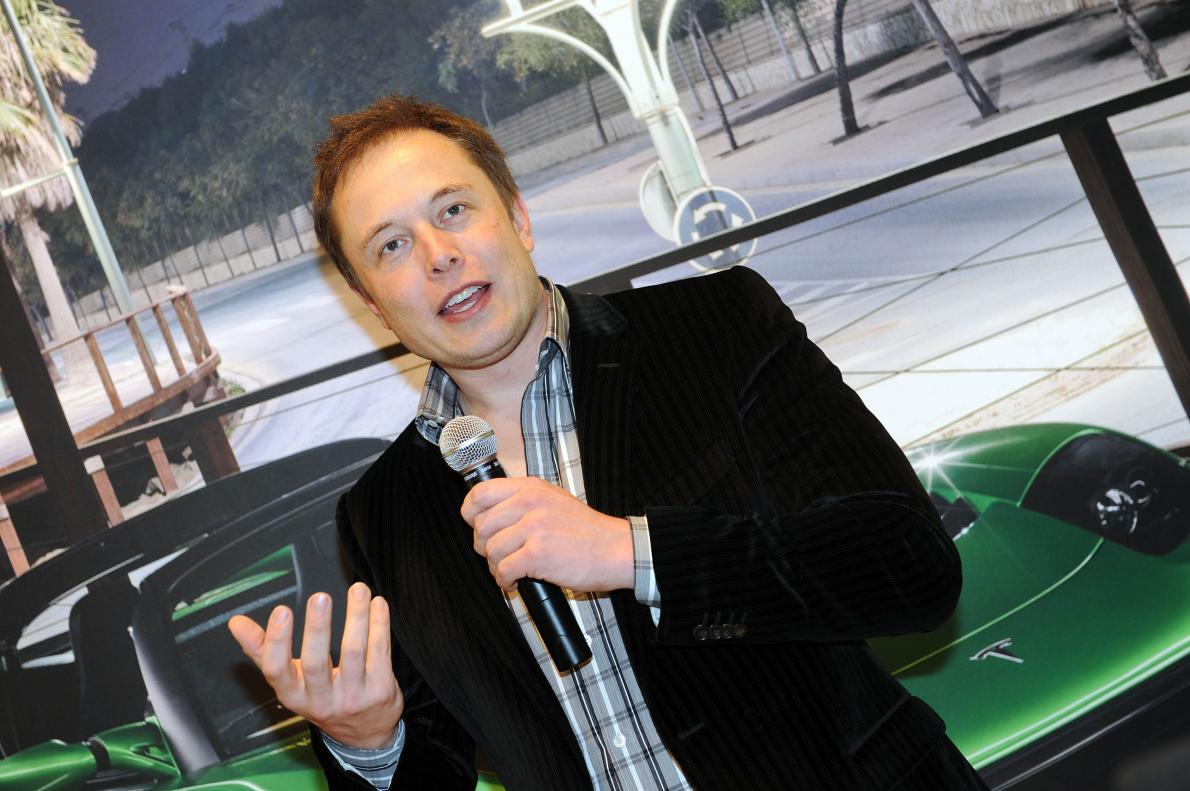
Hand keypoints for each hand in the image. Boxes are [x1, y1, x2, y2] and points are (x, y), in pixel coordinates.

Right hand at [226, 581, 402, 748]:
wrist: (364, 733)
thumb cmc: (321, 696)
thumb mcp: (290, 681)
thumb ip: (262, 650)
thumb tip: (235, 622)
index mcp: (293, 696)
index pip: (278, 671)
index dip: (278, 642)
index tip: (281, 610)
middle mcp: (321, 701)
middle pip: (316, 663)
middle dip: (317, 628)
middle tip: (319, 596)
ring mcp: (353, 698)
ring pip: (354, 652)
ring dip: (356, 617)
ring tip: (357, 589)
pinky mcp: (380, 691)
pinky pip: (380, 652)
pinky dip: (379, 624)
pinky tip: (378, 603)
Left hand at [461, 477, 633, 591]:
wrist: (615, 550)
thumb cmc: (586, 531)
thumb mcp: (553, 500)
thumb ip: (522, 502)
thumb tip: (488, 516)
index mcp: (530, 488)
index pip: (480, 493)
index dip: (470, 513)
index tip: (475, 526)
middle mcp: (529, 502)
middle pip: (481, 526)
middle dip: (484, 547)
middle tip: (499, 556)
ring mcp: (534, 527)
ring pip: (490, 550)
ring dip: (496, 567)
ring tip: (511, 570)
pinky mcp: (538, 553)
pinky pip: (503, 570)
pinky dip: (505, 581)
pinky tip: (516, 581)